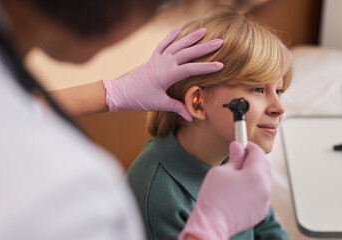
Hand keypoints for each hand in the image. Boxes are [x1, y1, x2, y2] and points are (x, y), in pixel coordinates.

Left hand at [103, 27, 222, 120]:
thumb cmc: (139, 98)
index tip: (221, 65)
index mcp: (168, 74)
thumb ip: (177, 108)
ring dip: (191, 38)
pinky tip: (178, 30)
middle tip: (219, 42)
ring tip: (204, 31)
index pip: (192, 69)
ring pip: (177, 45)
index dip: (207, 67)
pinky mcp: (152, 59)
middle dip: (205, 47)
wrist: (120, 92)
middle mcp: (164, 63)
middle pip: (188, 53)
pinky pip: (163, 44)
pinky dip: (170, 37)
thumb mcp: (160, 104)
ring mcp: (158, 59)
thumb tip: (191, 116)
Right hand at [179, 141, 270, 239]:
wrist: (212, 224)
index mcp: (255, 175)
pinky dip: (253, 188)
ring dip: (254, 174)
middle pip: (264, 165)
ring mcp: (264, 201)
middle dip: (253, 159)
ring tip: (236, 177)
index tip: (241, 144)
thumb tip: (238, 147)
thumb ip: (234, 158)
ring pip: (263, 180)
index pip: (258, 152)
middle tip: (238, 158)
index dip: (249, 146)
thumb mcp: (221, 171)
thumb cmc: (213, 197)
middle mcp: (264, 188)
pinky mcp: (261, 211)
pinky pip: (261, 193)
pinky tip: (238, 191)